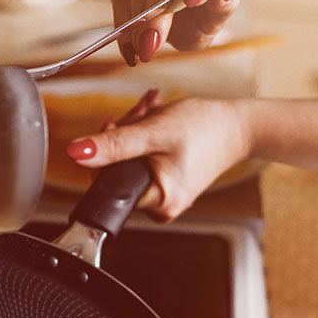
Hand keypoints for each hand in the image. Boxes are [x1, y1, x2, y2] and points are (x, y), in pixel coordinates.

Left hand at [69, 94, 250, 221]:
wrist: (240, 126)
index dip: (105, 153)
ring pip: (129, 161)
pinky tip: (156, 119)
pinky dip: (146, 138)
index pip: (105, 184)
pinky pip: (144, 161)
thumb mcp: (153, 132)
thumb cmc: (206, 129)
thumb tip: (76, 153)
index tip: (117, 125)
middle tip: (140, 113)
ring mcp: (165, 196)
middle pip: (117, 170)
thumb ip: (113, 145)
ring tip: (152, 111)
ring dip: (134, 131)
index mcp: (156, 203)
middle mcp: (160, 207)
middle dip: (123, 135)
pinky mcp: (168, 184)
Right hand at [111, 0, 243, 64]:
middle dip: (157, 9)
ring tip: (141, 45)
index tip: (192, 1)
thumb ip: (223, 6)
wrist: (182, 4)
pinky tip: (129, 42)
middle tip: (153, 42)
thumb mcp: (216, 17)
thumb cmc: (203, 9)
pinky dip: (122, 17)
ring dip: (136, 13)